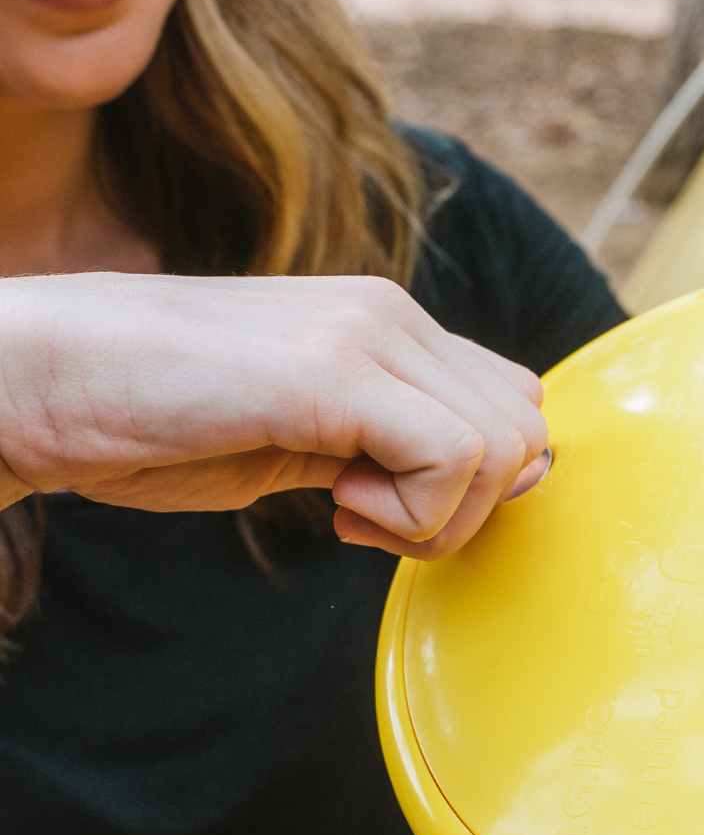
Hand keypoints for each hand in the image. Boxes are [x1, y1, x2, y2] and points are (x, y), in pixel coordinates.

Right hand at [0, 272, 549, 557]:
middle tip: (367, 519)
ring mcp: (369, 334)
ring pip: (505, 445)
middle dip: (468, 506)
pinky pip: (455, 457)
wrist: (31, 381)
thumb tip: (489, 479)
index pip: (513, 401)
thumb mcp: (297, 437)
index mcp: (387, 324)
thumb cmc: (147, 421)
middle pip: (524, 426)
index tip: (384, 508)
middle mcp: (392, 314)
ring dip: (437, 514)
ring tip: (344, 510)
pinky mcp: (336, 372)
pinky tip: (335, 508)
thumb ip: (388, 447)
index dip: (475, 481)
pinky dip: (412, 514)